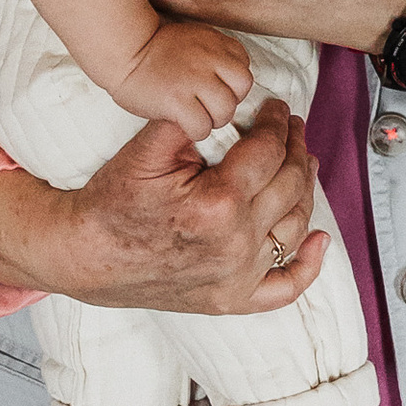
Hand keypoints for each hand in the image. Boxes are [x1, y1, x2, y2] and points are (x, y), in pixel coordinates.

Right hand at [0, 102, 326, 310]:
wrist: (85, 256)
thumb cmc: (111, 202)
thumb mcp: (147, 147)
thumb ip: (193, 120)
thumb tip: (232, 106)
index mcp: (218, 202)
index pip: (268, 151)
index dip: (277, 122)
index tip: (277, 107)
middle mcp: (236, 243)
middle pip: (289, 184)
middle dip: (296, 148)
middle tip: (292, 127)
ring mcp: (237, 276)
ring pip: (294, 226)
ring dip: (305, 189)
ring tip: (303, 163)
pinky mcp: (231, 299)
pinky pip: (284, 288)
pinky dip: (308, 265)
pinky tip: (321, 240)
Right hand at [115, 18, 253, 139]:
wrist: (123, 51)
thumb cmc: (157, 50)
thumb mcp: (196, 40)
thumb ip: (218, 56)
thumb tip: (234, 82)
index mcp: (215, 43)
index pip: (243, 71)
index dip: (231, 85)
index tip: (213, 88)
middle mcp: (208, 58)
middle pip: (241, 89)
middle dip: (227, 103)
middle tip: (207, 106)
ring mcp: (193, 79)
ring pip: (225, 111)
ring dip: (212, 119)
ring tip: (195, 115)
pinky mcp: (176, 100)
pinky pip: (201, 126)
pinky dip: (194, 130)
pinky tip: (182, 122)